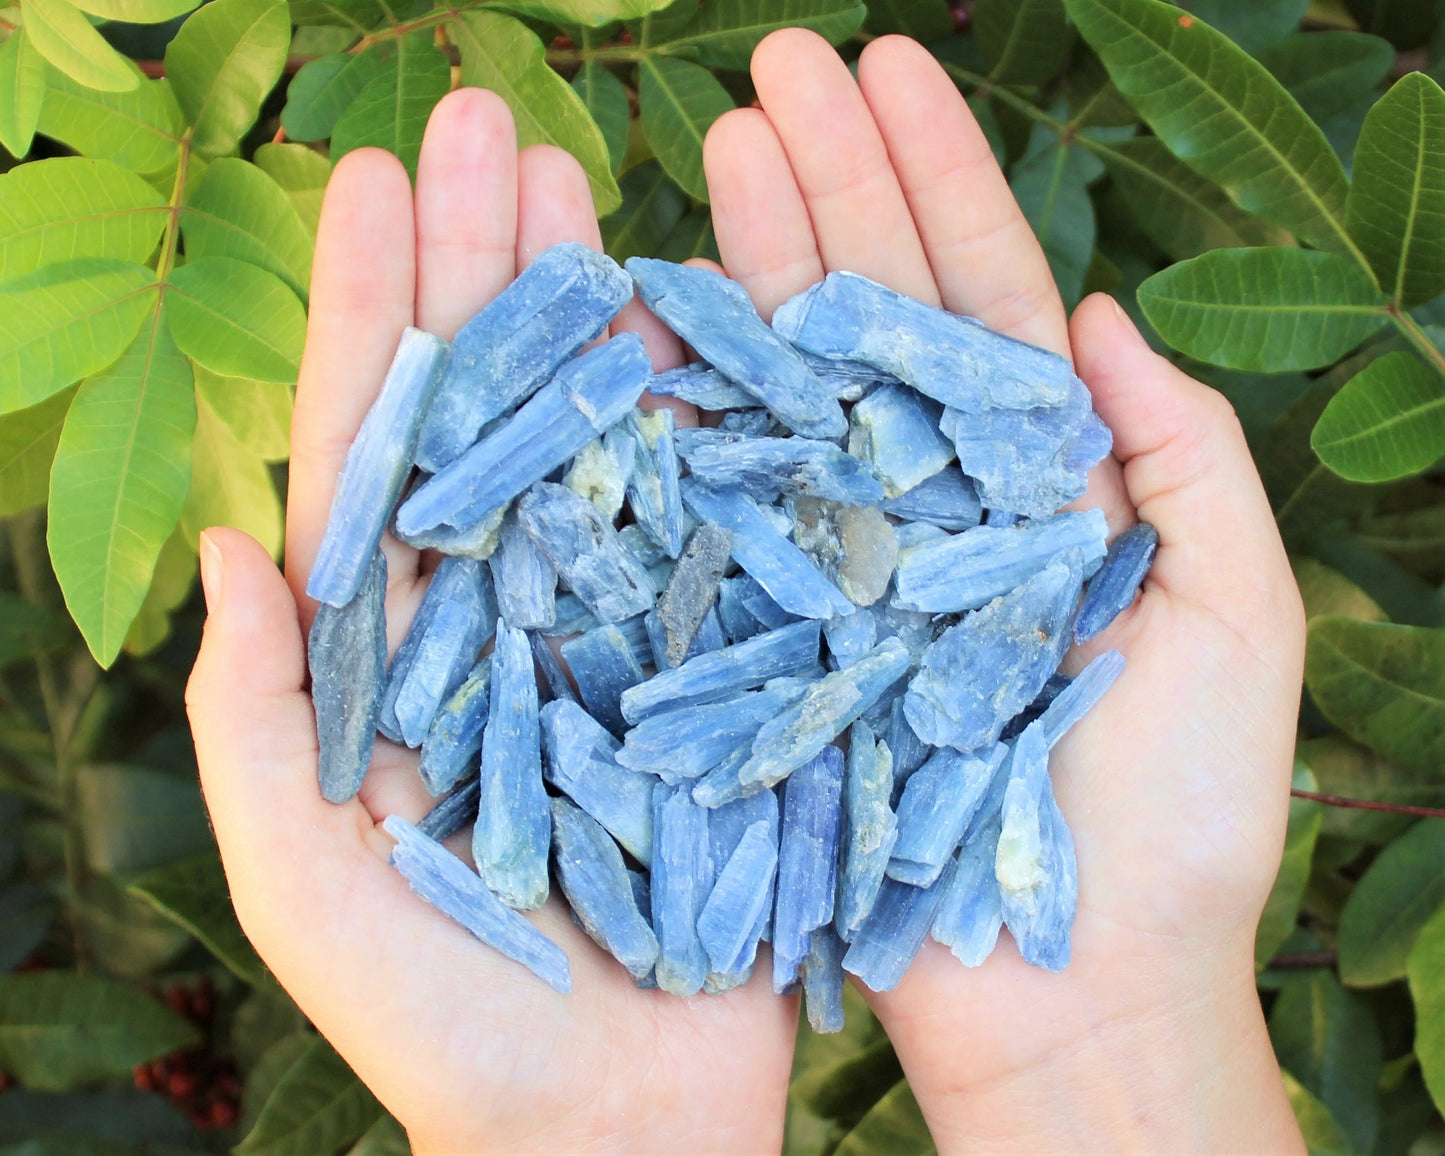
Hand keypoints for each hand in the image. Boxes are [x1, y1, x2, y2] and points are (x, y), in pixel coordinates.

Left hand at [185, 93, 794, 1154]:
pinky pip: (711, 522)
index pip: (375, 449)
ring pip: (599, 437)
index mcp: (398, 645)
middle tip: (488, 122)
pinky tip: (702, 314)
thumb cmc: (457, 1027)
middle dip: (478, 264)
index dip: (369, 312)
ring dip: (589, 305)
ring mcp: (617, 622)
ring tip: (583, 176)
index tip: (370, 178)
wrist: (619, 1126)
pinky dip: (705, 421)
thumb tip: (229, 545)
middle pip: (488, 409)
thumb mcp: (317, 887)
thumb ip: (258, 724)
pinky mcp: (713, 663)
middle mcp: (505, 607)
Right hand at [697, 30, 1305, 1150]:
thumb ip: (1186, 463)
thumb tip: (1101, 319)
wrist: (1067, 996)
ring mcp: (844, 561)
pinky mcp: (777, 636)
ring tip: (715, 138)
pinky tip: (658, 307)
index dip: (934, 178)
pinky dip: (698, 406)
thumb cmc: (1168, 828)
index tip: (884, 67)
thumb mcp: (1231, 621)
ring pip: (793, 384)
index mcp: (1036, 483)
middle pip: (873, 312)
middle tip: (773, 65)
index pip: (978, 296)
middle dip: (829, 180)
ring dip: (758, 257)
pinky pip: (732, 504)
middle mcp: (927, 501)